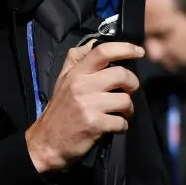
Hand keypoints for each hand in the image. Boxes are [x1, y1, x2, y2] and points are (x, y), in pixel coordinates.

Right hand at [25, 41, 143, 172]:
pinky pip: (121, 122)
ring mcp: (88, 105)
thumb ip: (76, 60)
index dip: (125, 48)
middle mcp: (82, 86)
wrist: (46, 142)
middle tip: (129, 91)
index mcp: (76, 73)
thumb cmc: (59, 110)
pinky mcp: (94, 124)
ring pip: (125, 100)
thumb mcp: (62, 80)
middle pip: (121, 75)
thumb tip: (93, 42)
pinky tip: (113, 126)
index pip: (103, 51)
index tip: (139, 51)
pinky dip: (122, 126)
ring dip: (128, 109)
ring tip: (120, 112)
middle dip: (133, 84)